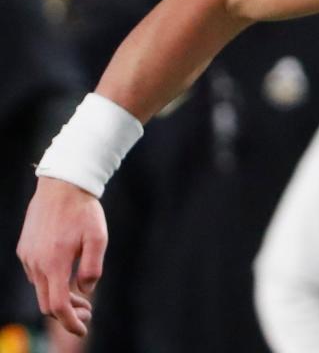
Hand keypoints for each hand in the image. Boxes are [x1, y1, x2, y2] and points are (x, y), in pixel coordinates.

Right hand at [17, 177, 106, 336]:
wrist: (62, 185)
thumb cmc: (84, 211)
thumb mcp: (98, 238)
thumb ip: (92, 268)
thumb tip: (84, 291)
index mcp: (54, 264)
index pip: (57, 306)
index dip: (70, 322)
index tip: (83, 329)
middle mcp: (36, 263)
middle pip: (47, 302)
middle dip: (67, 313)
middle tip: (88, 312)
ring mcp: (27, 256)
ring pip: (40, 289)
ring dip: (58, 296)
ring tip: (80, 292)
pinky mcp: (24, 249)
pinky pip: (35, 274)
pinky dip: (50, 281)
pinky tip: (65, 273)